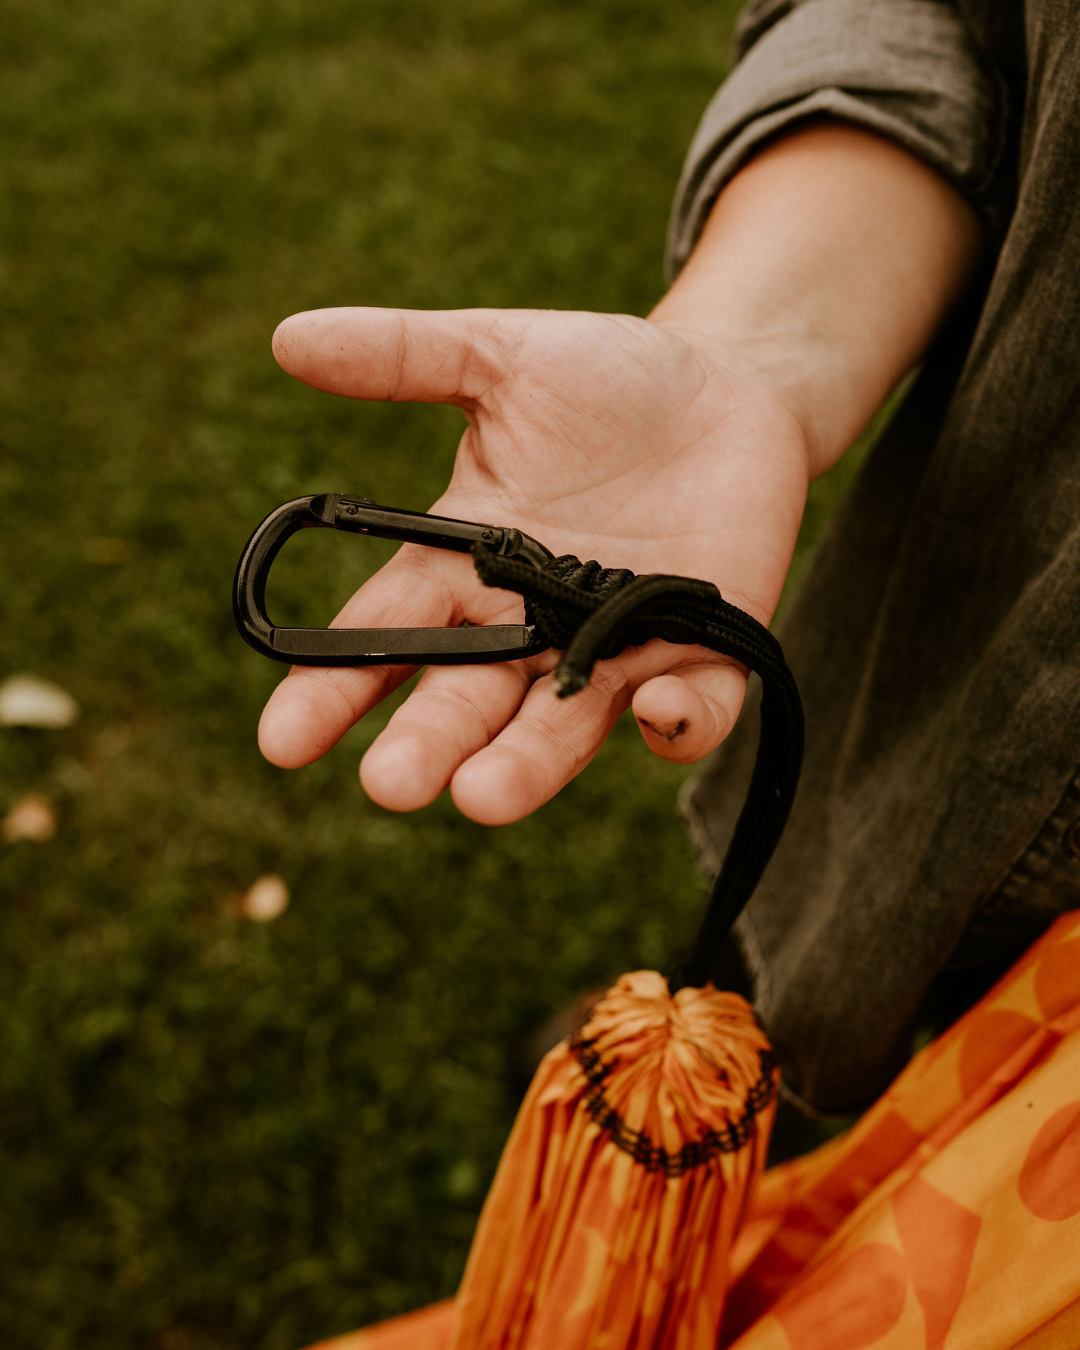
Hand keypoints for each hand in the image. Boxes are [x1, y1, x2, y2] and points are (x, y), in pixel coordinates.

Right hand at [258, 305, 808, 823]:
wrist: (732, 386)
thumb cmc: (610, 378)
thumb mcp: (504, 355)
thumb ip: (404, 355)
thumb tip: (285, 339)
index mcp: (468, 569)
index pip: (385, 638)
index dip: (333, 690)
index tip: (281, 741)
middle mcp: (531, 628)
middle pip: (466, 700)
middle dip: (428, 744)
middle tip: (390, 785)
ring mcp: (617, 649)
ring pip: (563, 730)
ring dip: (526, 767)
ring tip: (483, 797)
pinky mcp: (704, 652)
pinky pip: (693, 711)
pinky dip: (678, 723)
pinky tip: (655, 710)